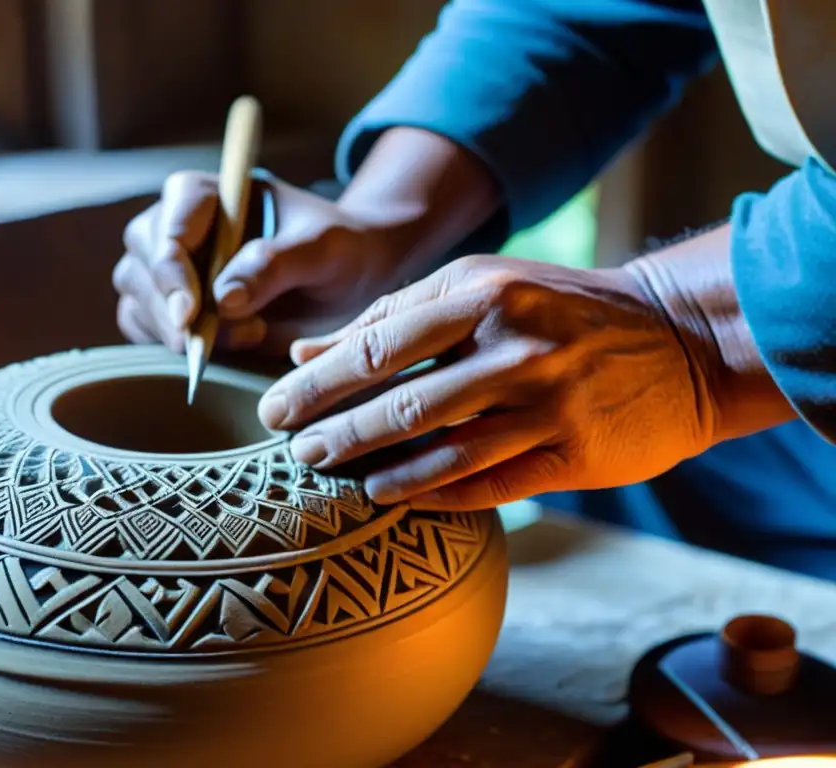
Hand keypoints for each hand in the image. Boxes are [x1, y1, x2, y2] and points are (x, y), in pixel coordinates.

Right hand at [112, 171, 405, 355]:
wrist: (349, 282)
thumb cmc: (339, 250)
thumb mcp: (323, 249)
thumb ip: (275, 264)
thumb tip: (222, 299)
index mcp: (210, 194)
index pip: (171, 220)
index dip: (171, 267)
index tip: (190, 312)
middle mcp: (178, 225)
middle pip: (142, 263)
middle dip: (175, 308)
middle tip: (231, 336)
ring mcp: (170, 268)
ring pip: (137, 298)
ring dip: (177, 330)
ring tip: (247, 337)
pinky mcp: (171, 306)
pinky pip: (143, 326)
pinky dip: (167, 345)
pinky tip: (217, 351)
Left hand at [257, 254, 722, 510]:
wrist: (679, 339)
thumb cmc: (561, 308)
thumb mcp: (483, 288)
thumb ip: (395, 317)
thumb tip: (306, 348)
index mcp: (483, 292)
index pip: (376, 343)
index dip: (318, 380)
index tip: (275, 404)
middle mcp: (514, 346)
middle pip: (400, 401)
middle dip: (333, 430)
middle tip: (291, 449)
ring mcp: (547, 403)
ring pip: (440, 448)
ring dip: (375, 468)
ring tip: (332, 476)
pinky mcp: (574, 453)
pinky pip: (488, 482)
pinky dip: (434, 493)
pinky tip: (392, 497)